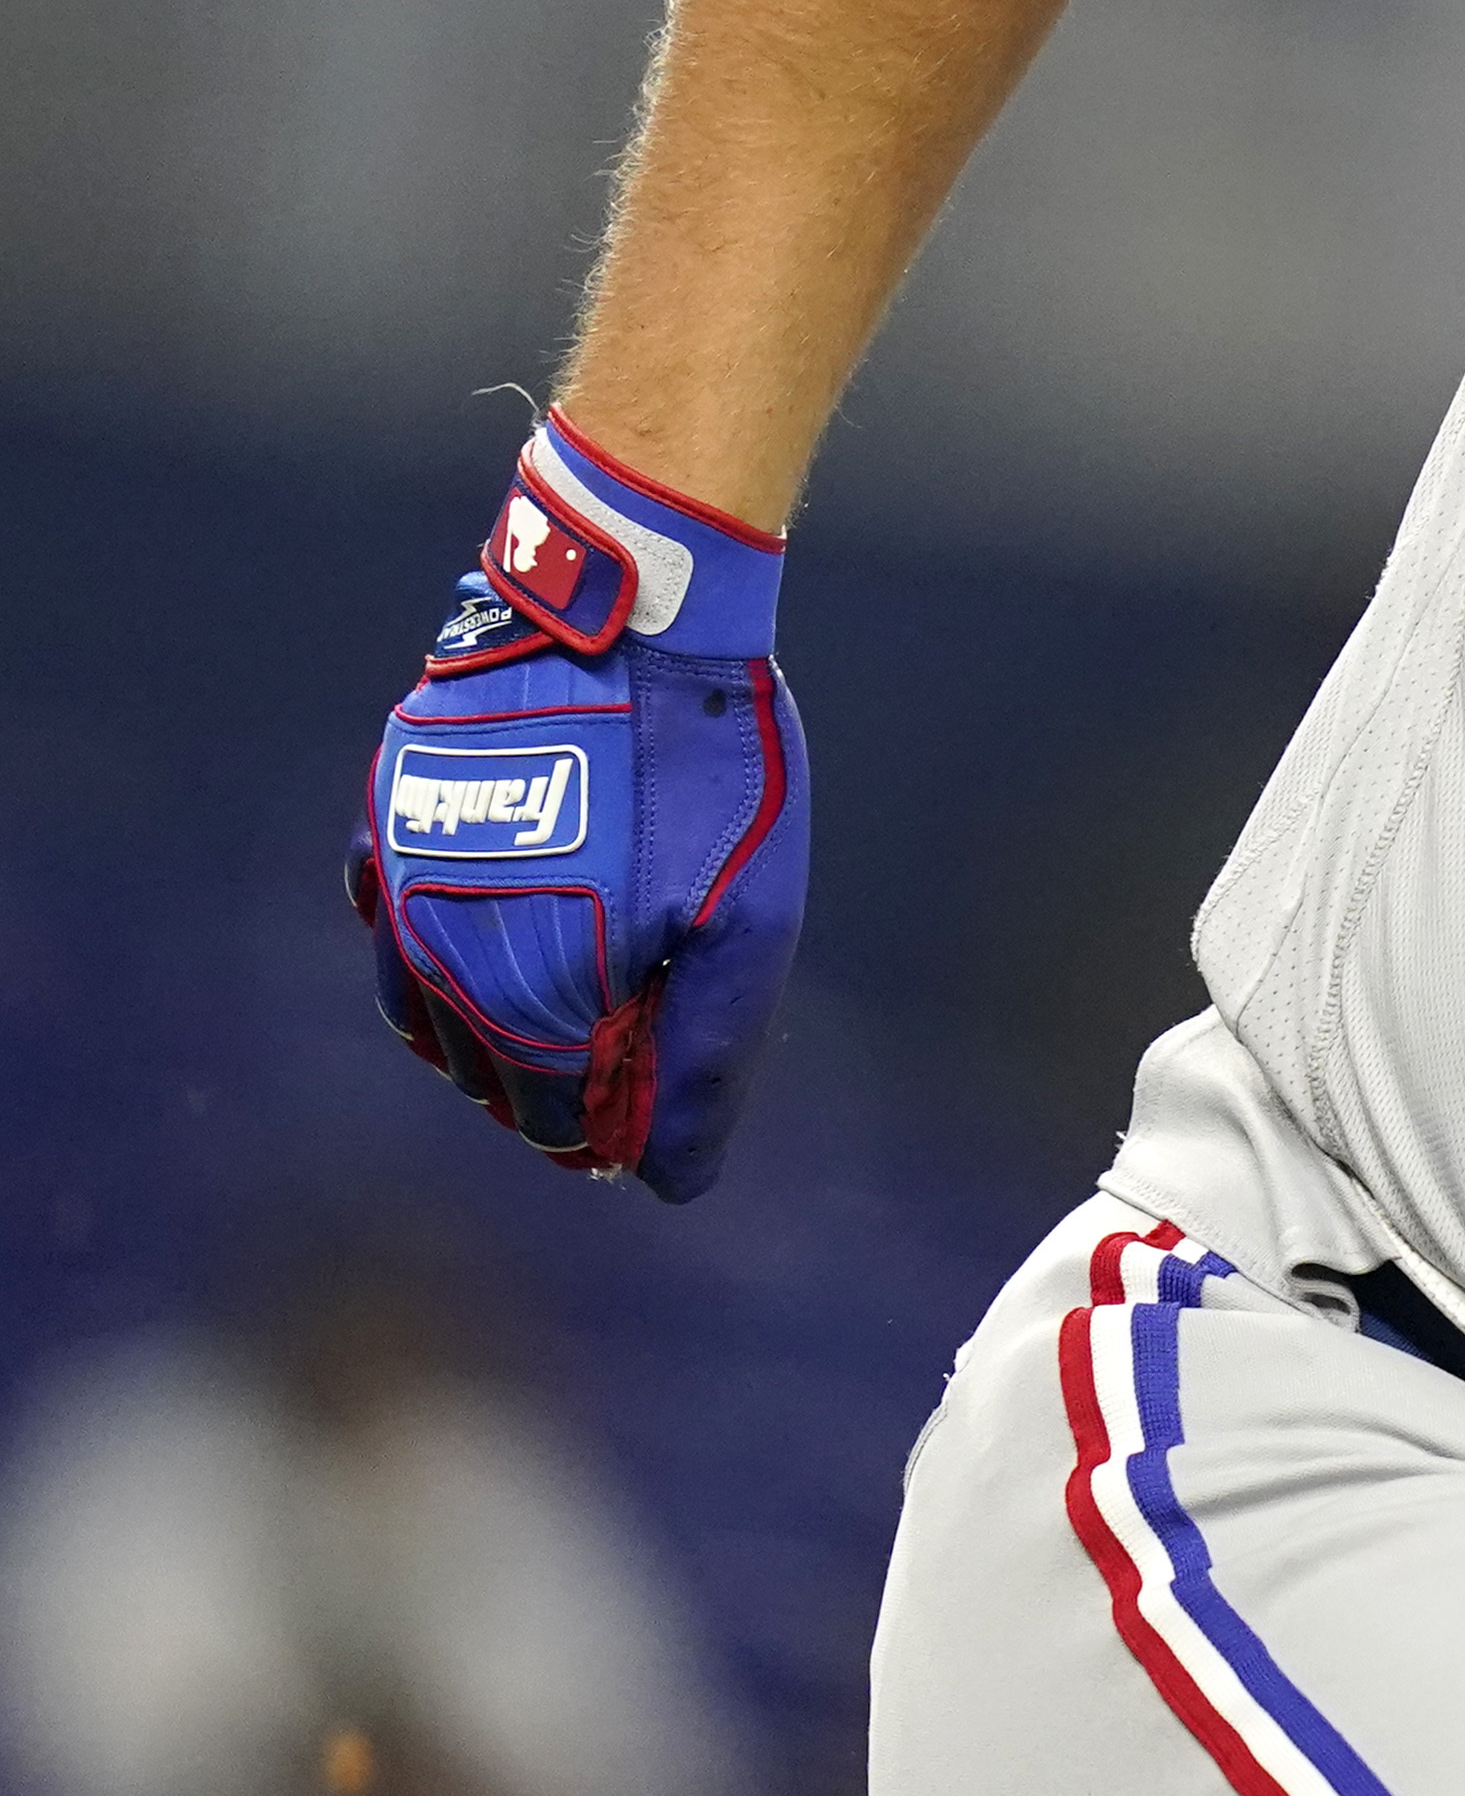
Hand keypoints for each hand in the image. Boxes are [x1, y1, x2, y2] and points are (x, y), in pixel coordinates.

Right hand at [353, 419, 808, 1201]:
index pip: (554, 1118)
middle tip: (634, 1040)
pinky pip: (393, 925)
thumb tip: (671, 1180)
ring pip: (426, 1011)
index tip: (659, 1099)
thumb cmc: (707, 771)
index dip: (614, 1127)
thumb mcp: (747, 924)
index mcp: (528, 995)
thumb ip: (706, 1060)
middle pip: (487, 1073)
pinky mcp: (386, 820)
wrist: (630, 616)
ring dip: (496, 1025)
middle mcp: (438, 956)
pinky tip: (508, 930)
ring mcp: (400, 885)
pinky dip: (442, 951)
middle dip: (559, 1079)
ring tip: (580, 992)